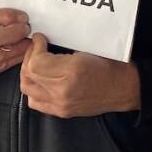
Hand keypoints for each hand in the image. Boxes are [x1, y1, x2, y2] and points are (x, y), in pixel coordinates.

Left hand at [20, 33, 140, 117]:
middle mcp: (63, 91)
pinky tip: (41, 80)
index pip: (36, 63)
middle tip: (36, 48)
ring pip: (28, 89)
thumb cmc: (108, 65)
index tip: (40, 39)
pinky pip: (35, 102)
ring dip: (28, 74)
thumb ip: (60, 48)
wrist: (123, 88)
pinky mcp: (62, 112)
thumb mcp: (85, 50)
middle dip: (29, 58)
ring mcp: (61, 104)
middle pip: (28, 75)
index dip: (35, 48)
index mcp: (71, 72)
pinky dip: (33, 90)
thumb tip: (42, 41)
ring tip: (36, 63)